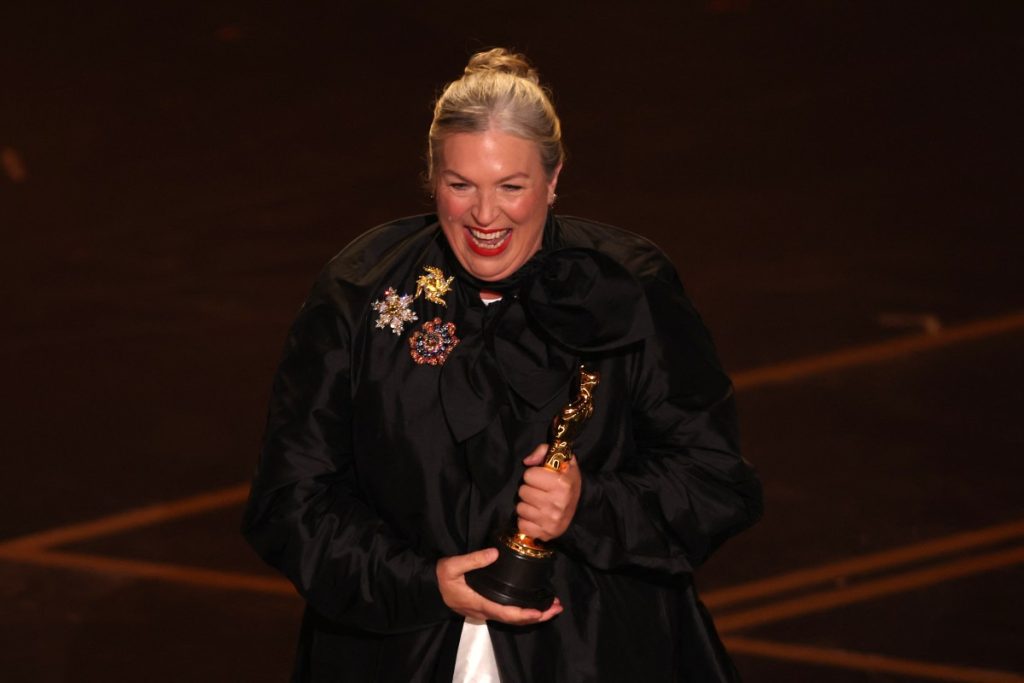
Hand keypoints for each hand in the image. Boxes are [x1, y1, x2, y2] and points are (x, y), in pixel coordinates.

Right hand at [436, 548, 562, 623]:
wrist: (430, 587)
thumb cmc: (441, 577)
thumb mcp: (452, 565)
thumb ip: (473, 560)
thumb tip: (495, 553)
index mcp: (479, 602)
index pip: (506, 613)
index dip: (524, 614)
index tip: (541, 611)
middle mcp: (485, 611)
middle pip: (515, 620)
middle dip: (538, 616)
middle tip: (557, 607)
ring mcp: (486, 611)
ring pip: (513, 618)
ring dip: (534, 614)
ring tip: (551, 606)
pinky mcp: (486, 607)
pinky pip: (508, 613)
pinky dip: (524, 611)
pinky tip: (533, 604)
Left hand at [516, 443, 581, 541]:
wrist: (583, 507)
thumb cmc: (568, 481)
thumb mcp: (563, 460)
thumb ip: (544, 451)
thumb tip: (527, 461)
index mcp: (562, 484)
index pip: (528, 475)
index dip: (534, 474)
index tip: (542, 478)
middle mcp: (557, 503)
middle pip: (523, 492)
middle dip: (529, 489)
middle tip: (540, 491)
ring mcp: (551, 521)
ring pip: (520, 508)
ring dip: (527, 505)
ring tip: (538, 503)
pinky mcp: (546, 534)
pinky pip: (522, 525)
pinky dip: (526, 521)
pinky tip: (536, 516)